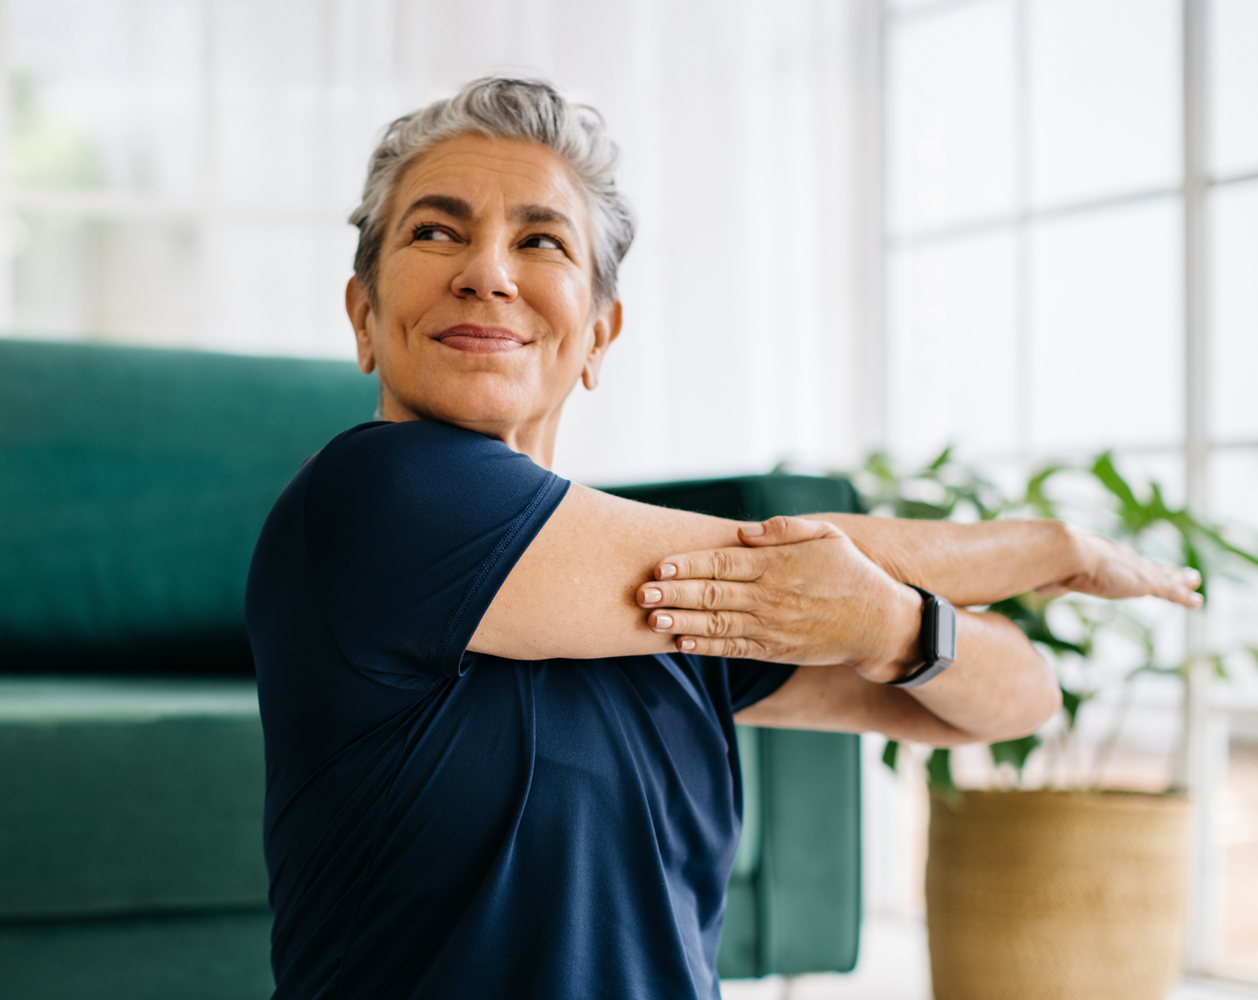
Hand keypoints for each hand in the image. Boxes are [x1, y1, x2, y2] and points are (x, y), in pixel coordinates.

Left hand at [636, 516, 922, 680]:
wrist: (879, 624)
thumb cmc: (849, 572)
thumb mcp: (825, 535)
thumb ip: (783, 529)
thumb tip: (743, 531)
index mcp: (776, 564)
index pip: (722, 562)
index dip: (688, 565)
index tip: (660, 566)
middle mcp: (770, 596)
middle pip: (712, 594)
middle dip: (673, 595)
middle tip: (640, 593)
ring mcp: (772, 626)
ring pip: (717, 625)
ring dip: (682, 623)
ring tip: (651, 620)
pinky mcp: (775, 650)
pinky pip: (734, 649)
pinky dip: (707, 647)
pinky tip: (682, 644)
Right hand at [1039, 527, 1202, 607]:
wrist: (1064, 552)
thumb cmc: (1053, 562)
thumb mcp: (1054, 575)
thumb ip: (1053, 581)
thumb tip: (1040, 587)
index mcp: (1101, 556)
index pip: (1124, 563)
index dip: (1136, 568)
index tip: (1145, 569)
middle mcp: (1121, 559)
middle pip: (1149, 566)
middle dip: (1165, 570)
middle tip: (1181, 571)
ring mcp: (1134, 570)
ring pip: (1164, 576)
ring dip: (1180, 580)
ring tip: (1195, 580)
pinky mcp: (1145, 582)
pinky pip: (1170, 591)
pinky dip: (1183, 596)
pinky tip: (1197, 601)